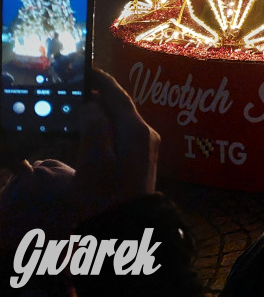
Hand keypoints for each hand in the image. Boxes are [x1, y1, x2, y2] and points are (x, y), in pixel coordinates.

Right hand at [73, 69, 159, 222]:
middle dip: (104, 96)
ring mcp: (147, 147)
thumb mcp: (94, 157)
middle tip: (84, 86)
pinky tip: (99, 130)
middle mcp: (147, 134)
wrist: (127, 226)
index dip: (103, 82)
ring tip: (87, 106)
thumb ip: (95, 125)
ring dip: (107, 112)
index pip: (119, 96)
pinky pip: (126, 133)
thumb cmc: (106, 193)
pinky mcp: (142, 159)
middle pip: (123, 107)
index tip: (89, 70)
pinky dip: (111, 126)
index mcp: (136, 130)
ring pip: (125, 120)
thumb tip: (94, 105)